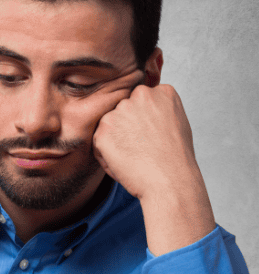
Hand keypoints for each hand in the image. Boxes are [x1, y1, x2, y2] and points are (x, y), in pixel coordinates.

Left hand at [92, 82, 215, 253]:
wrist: (170, 181)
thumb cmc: (175, 158)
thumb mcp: (176, 122)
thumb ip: (157, 109)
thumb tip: (141, 110)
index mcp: (162, 92)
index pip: (141, 100)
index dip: (143, 121)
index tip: (152, 136)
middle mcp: (140, 96)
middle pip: (122, 110)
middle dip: (126, 128)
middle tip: (142, 148)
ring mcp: (120, 111)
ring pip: (109, 125)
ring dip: (115, 140)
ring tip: (135, 156)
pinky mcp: (104, 130)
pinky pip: (98, 142)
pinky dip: (106, 155)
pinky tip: (125, 163)